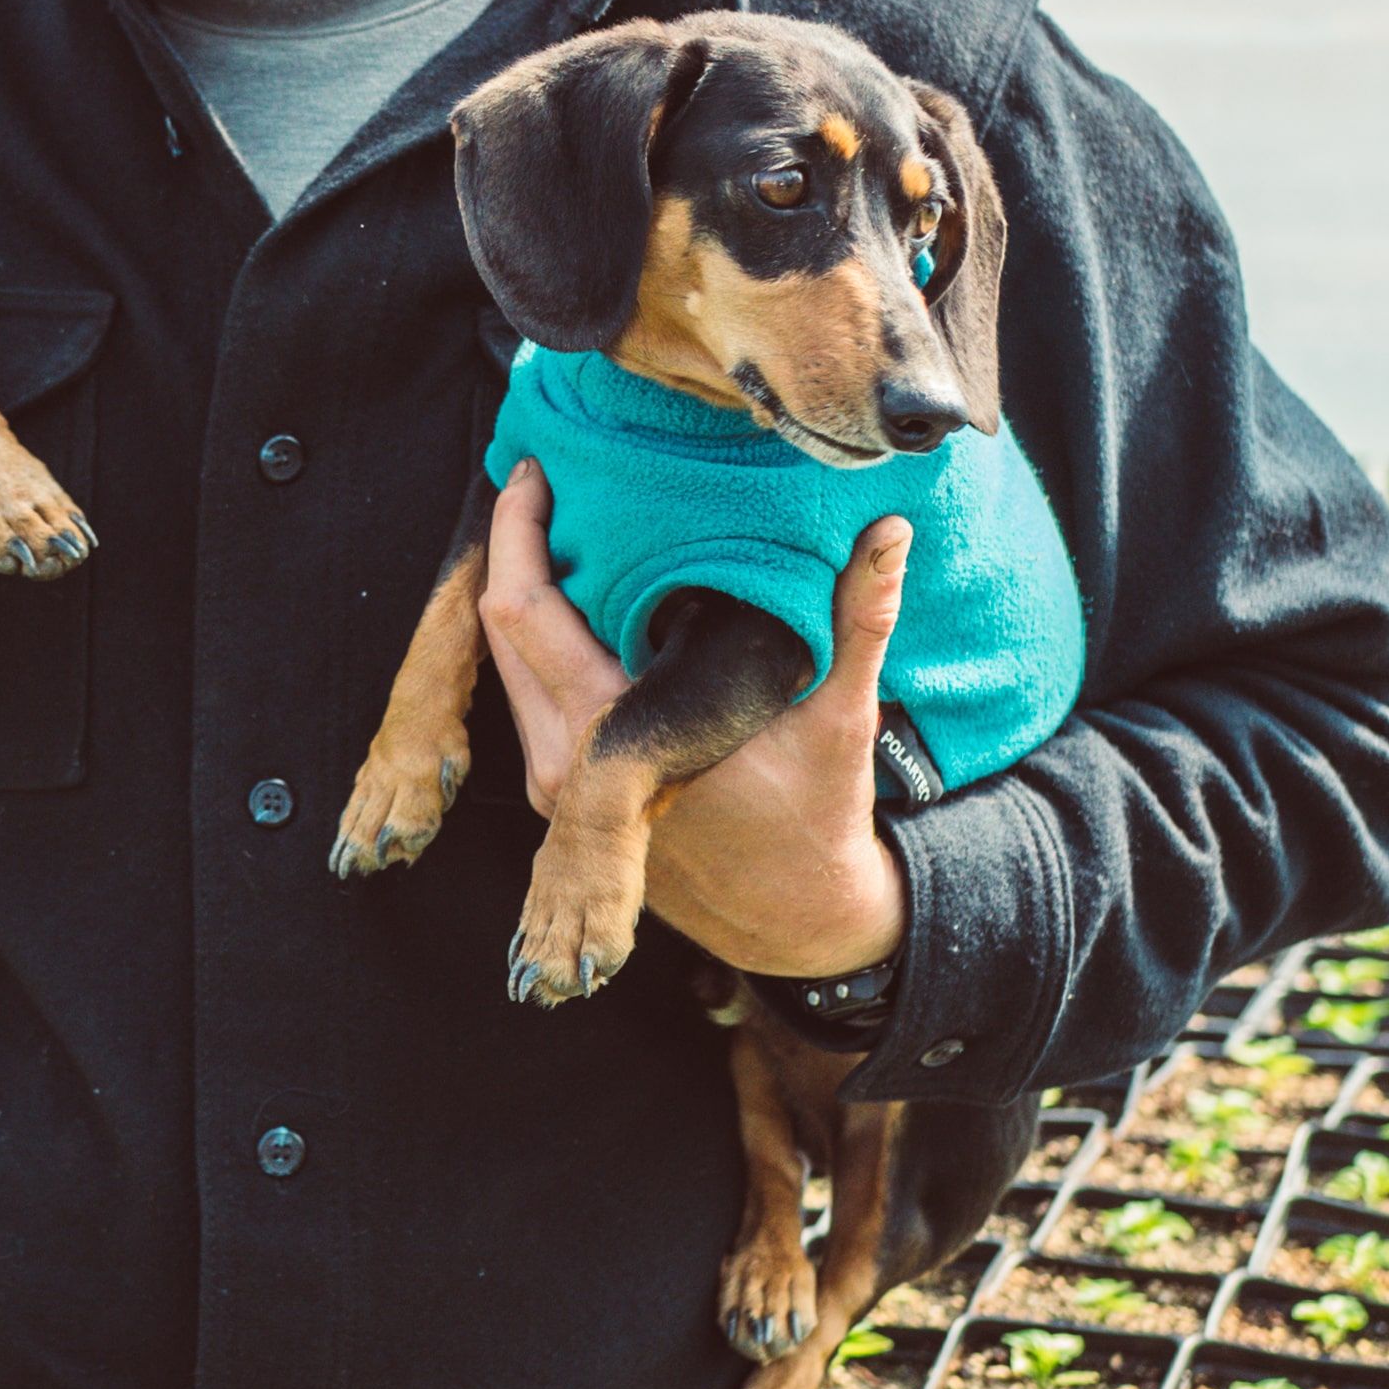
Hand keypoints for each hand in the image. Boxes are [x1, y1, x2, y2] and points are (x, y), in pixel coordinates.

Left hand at [480, 458, 909, 980]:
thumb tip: (889, 532)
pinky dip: (540, 640)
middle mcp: (563, 765)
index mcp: (616, 736)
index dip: (520, 533)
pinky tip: (578, 596)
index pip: (527, 615)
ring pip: (506, 667)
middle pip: (500, 631)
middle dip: (515, 548)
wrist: (794, 919)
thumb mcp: (842, 718)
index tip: (535, 469)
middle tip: (547, 478)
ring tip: (563, 523)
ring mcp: (554, 786)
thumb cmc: (816, 819)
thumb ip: (859, 620)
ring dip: (525, 594)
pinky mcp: (561, 797)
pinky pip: (526, 697)